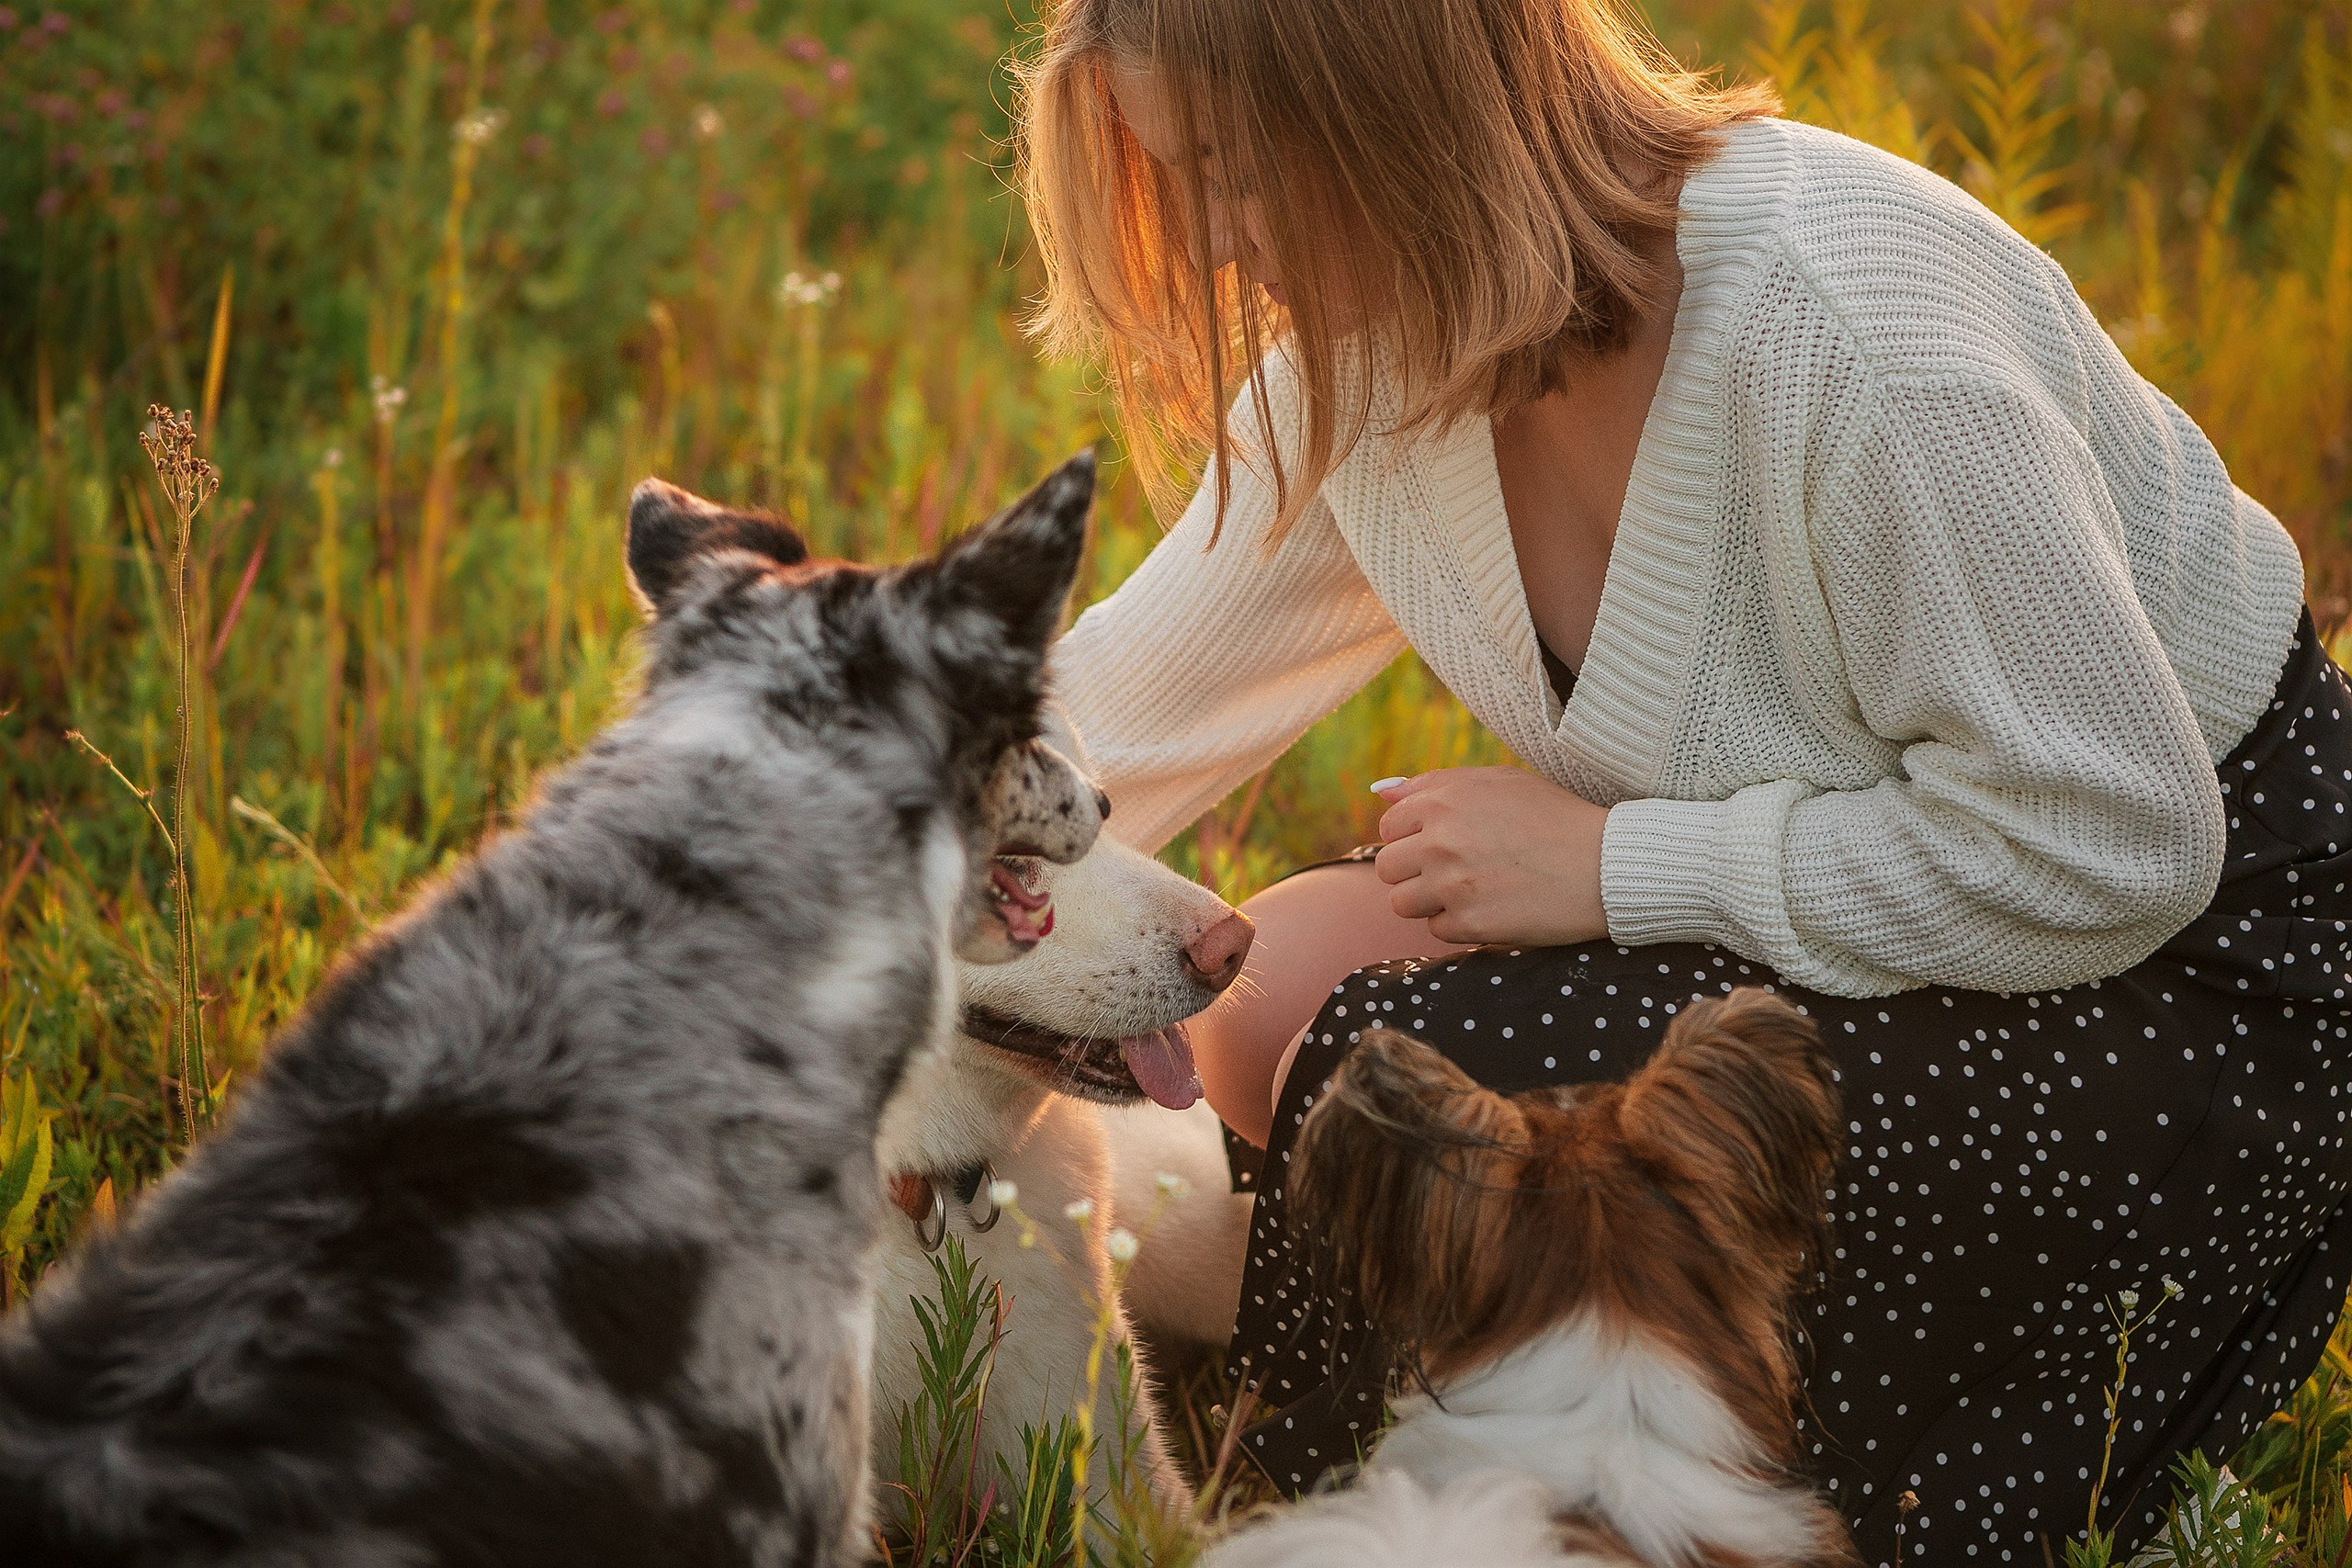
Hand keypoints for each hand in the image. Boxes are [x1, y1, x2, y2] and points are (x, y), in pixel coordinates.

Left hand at [1372, 767, 1609, 947]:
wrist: (1608, 863)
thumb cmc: (1555, 817)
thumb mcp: (1499, 782)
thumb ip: (1435, 785)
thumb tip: (1382, 792)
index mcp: (1443, 801)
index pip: (1389, 827)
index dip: (1413, 837)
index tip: (1444, 844)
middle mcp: (1439, 841)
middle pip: (1388, 868)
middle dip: (1415, 871)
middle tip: (1457, 871)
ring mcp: (1451, 885)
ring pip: (1402, 903)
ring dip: (1430, 901)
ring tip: (1471, 891)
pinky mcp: (1469, 924)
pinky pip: (1436, 930)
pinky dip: (1459, 925)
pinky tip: (1492, 908)